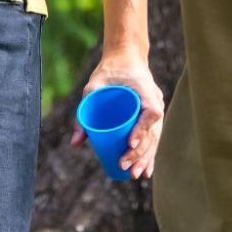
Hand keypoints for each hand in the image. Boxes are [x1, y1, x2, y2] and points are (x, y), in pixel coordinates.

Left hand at [74, 52, 165, 178]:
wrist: (126, 57)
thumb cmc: (110, 70)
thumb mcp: (94, 86)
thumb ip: (84, 111)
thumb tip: (75, 143)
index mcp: (147, 92)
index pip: (150, 114)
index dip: (142, 131)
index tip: (129, 144)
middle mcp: (155, 103)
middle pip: (153, 132)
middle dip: (140, 153)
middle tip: (125, 167)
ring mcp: (155, 110)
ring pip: (154, 138)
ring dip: (145, 158)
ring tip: (134, 175)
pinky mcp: (151, 116)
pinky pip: (152, 138)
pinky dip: (149, 154)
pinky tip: (146, 172)